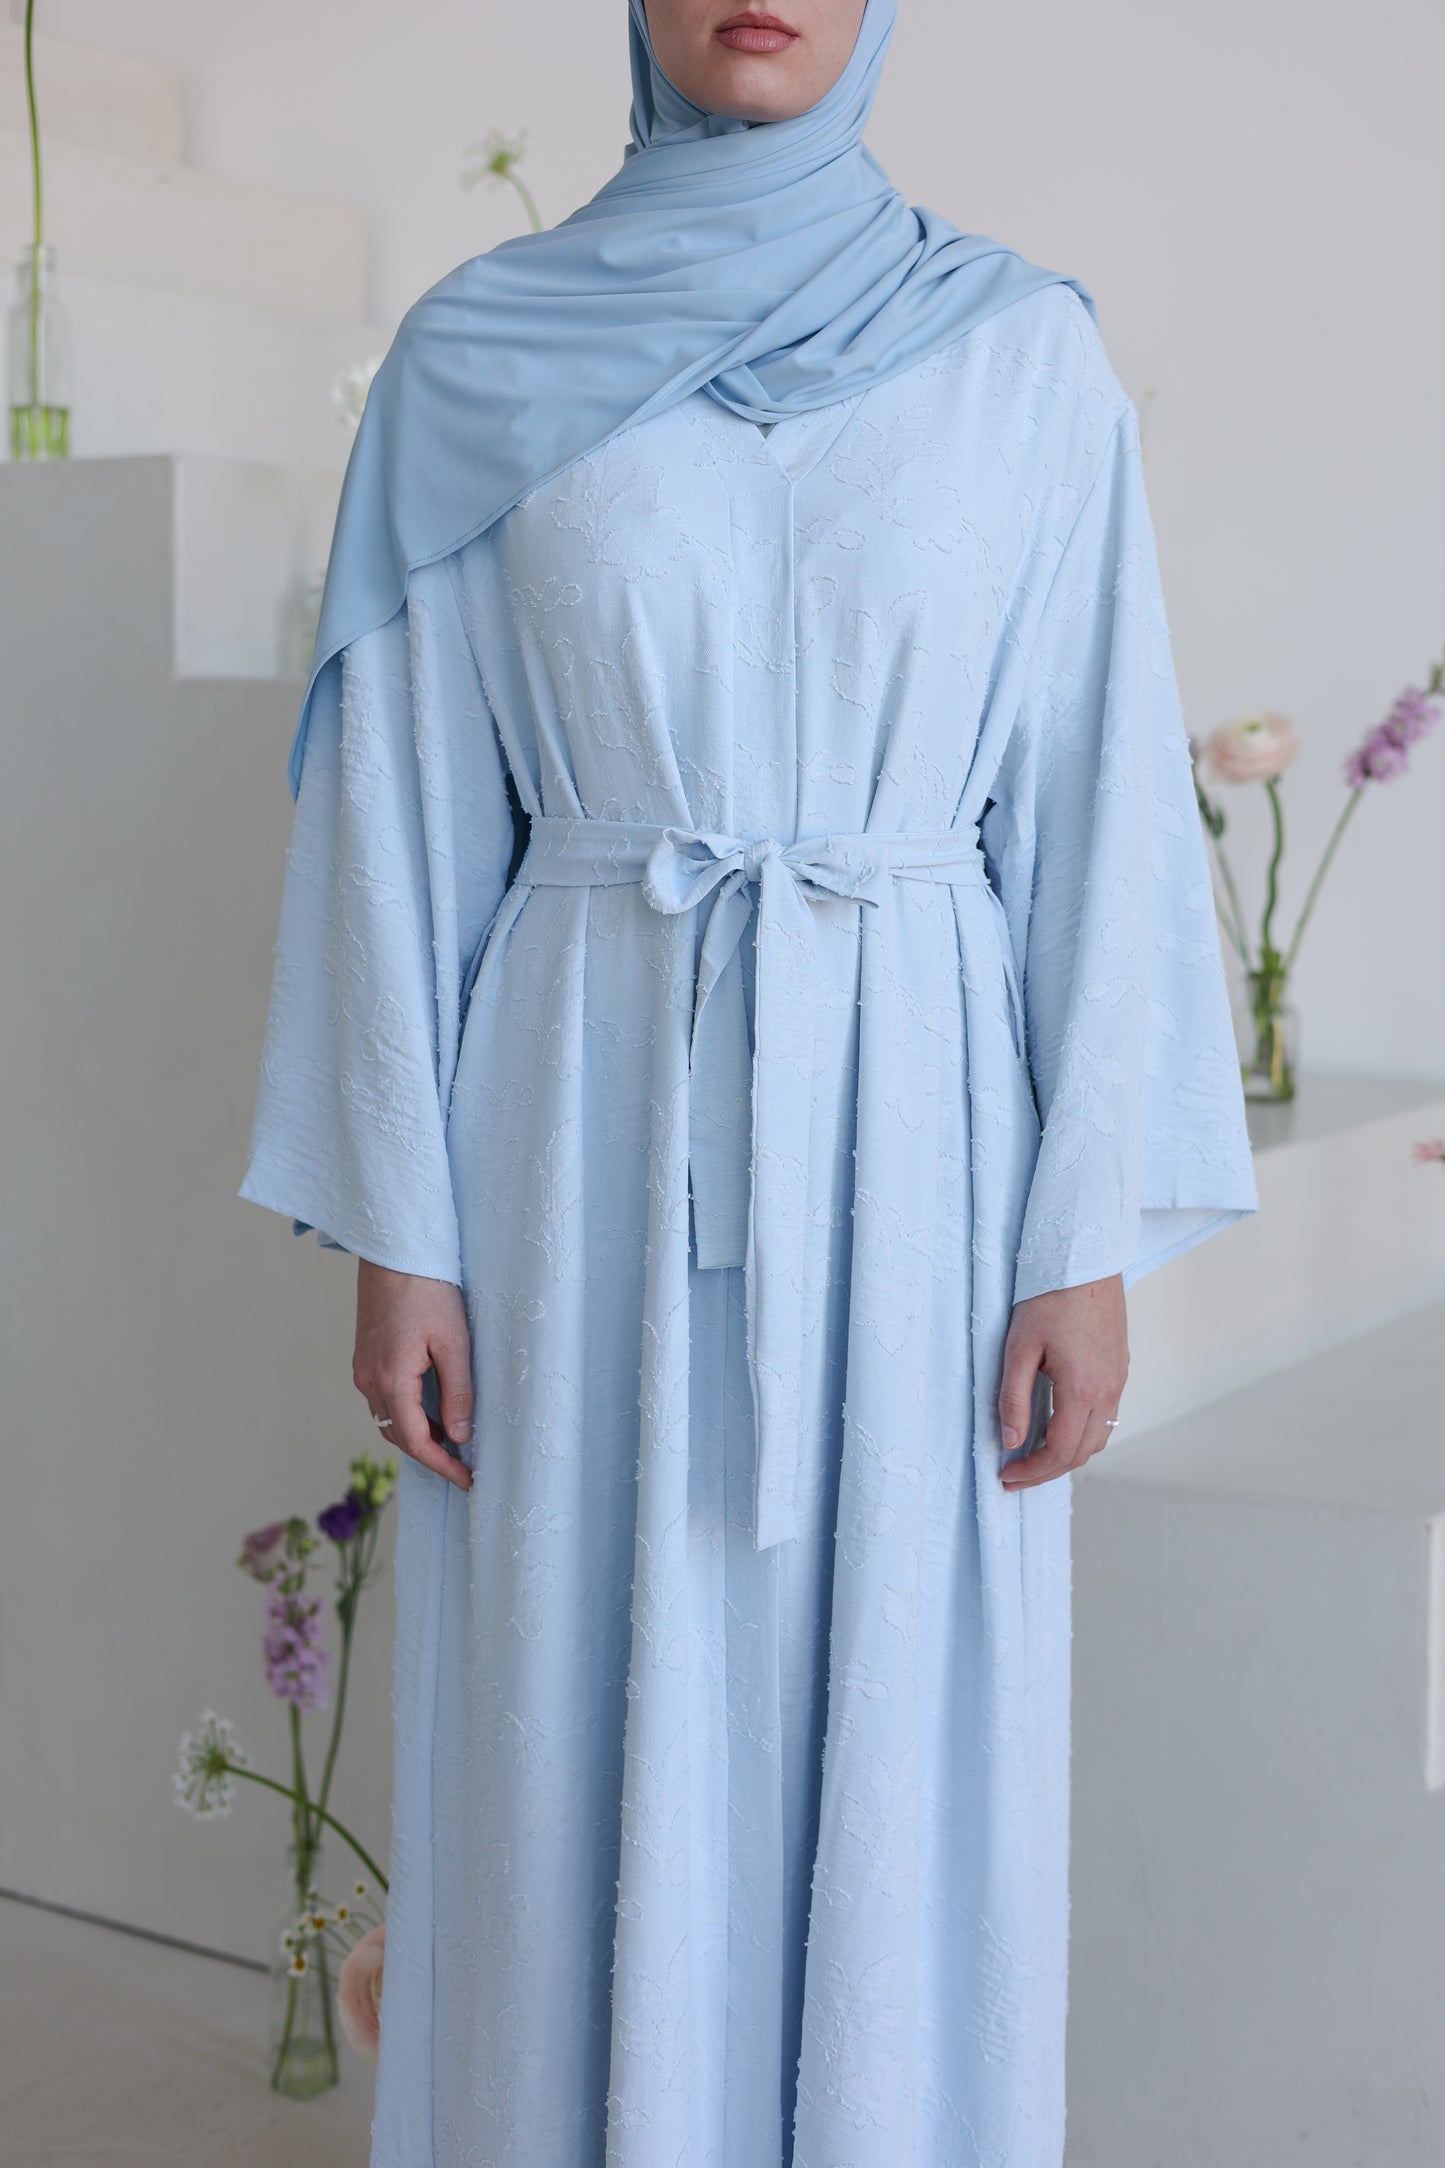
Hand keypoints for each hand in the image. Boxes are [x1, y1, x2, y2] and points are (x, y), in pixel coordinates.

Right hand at [353, 1260, 473, 1490]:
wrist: (394, 1250)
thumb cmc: (428, 1289)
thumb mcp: (454, 1342)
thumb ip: (458, 1392)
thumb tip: (459, 1435)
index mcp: (391, 1379)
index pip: (415, 1441)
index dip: (442, 1465)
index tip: (466, 1479)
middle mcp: (369, 1378)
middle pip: (397, 1434)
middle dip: (429, 1453)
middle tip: (463, 1463)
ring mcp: (362, 1367)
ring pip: (387, 1417)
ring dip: (416, 1433)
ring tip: (451, 1437)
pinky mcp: (364, 1355)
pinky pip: (383, 1397)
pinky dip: (405, 1412)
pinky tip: (429, 1407)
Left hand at [997, 1273, 1127, 1489]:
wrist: (1085, 1260)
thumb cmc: (1049, 1297)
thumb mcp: (1019, 1347)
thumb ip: (1013, 1398)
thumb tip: (1010, 1442)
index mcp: (1083, 1389)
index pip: (1061, 1452)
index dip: (1033, 1472)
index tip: (1007, 1477)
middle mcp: (1108, 1390)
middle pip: (1083, 1453)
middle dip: (1048, 1471)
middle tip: (1015, 1475)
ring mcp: (1118, 1380)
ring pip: (1099, 1438)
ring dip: (1068, 1454)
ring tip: (1034, 1456)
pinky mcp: (1120, 1368)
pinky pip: (1106, 1417)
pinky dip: (1082, 1433)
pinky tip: (1058, 1426)